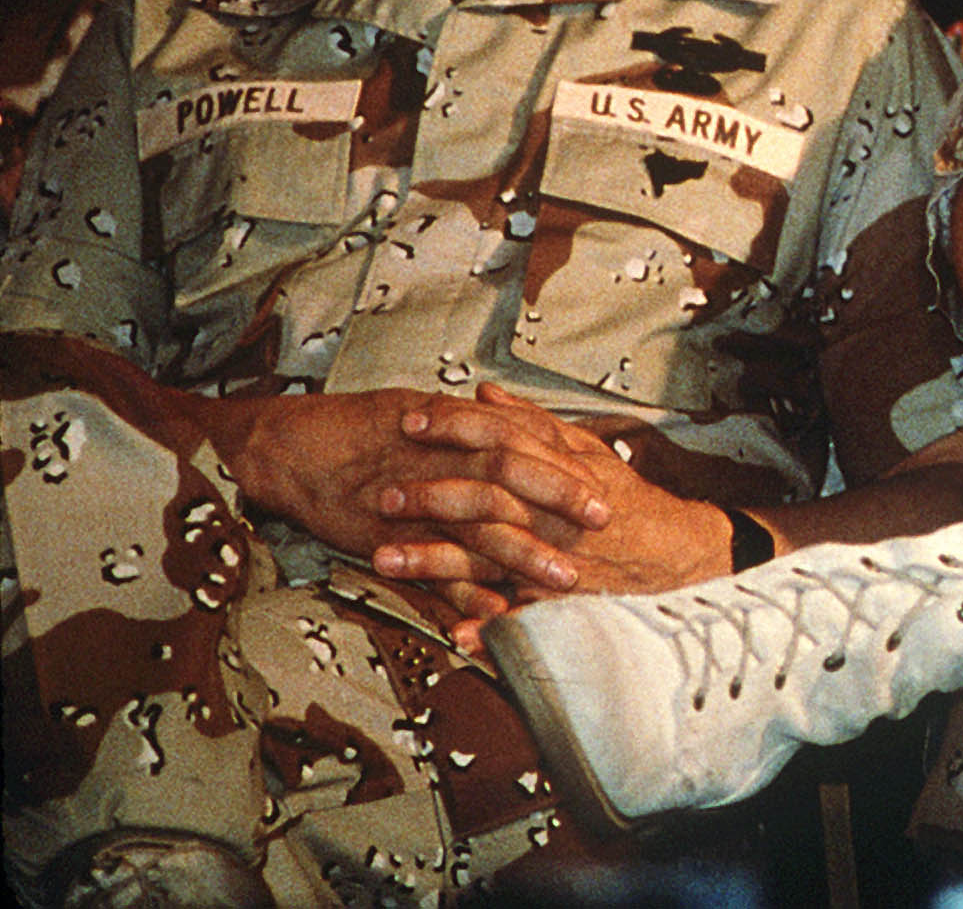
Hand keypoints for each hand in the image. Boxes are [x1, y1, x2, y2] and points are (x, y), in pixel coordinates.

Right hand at [221, 387, 612, 578]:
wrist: (293, 446)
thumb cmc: (359, 426)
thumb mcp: (423, 410)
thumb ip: (473, 421)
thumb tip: (513, 418)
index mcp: (455, 432)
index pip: (523, 443)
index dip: (565, 463)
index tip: (606, 478)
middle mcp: (440, 464)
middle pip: (511, 479)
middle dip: (559, 501)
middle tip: (603, 520)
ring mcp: (416, 504)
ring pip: (479, 529)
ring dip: (526, 555)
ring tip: (566, 578)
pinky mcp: (390, 539)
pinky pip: (433, 571)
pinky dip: (465, 594)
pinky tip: (497, 613)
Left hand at [371, 384, 737, 647]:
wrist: (677, 551)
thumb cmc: (629, 502)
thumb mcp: (588, 451)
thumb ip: (535, 423)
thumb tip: (487, 394)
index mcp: (560, 470)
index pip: (501, 438)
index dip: (454, 428)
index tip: (411, 422)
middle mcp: (554, 510)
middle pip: (486, 496)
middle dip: (431, 493)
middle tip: (384, 492)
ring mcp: (555, 556)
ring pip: (488, 556)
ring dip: (434, 560)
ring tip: (384, 559)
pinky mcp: (561, 598)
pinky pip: (521, 615)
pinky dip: (490, 625)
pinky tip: (456, 633)